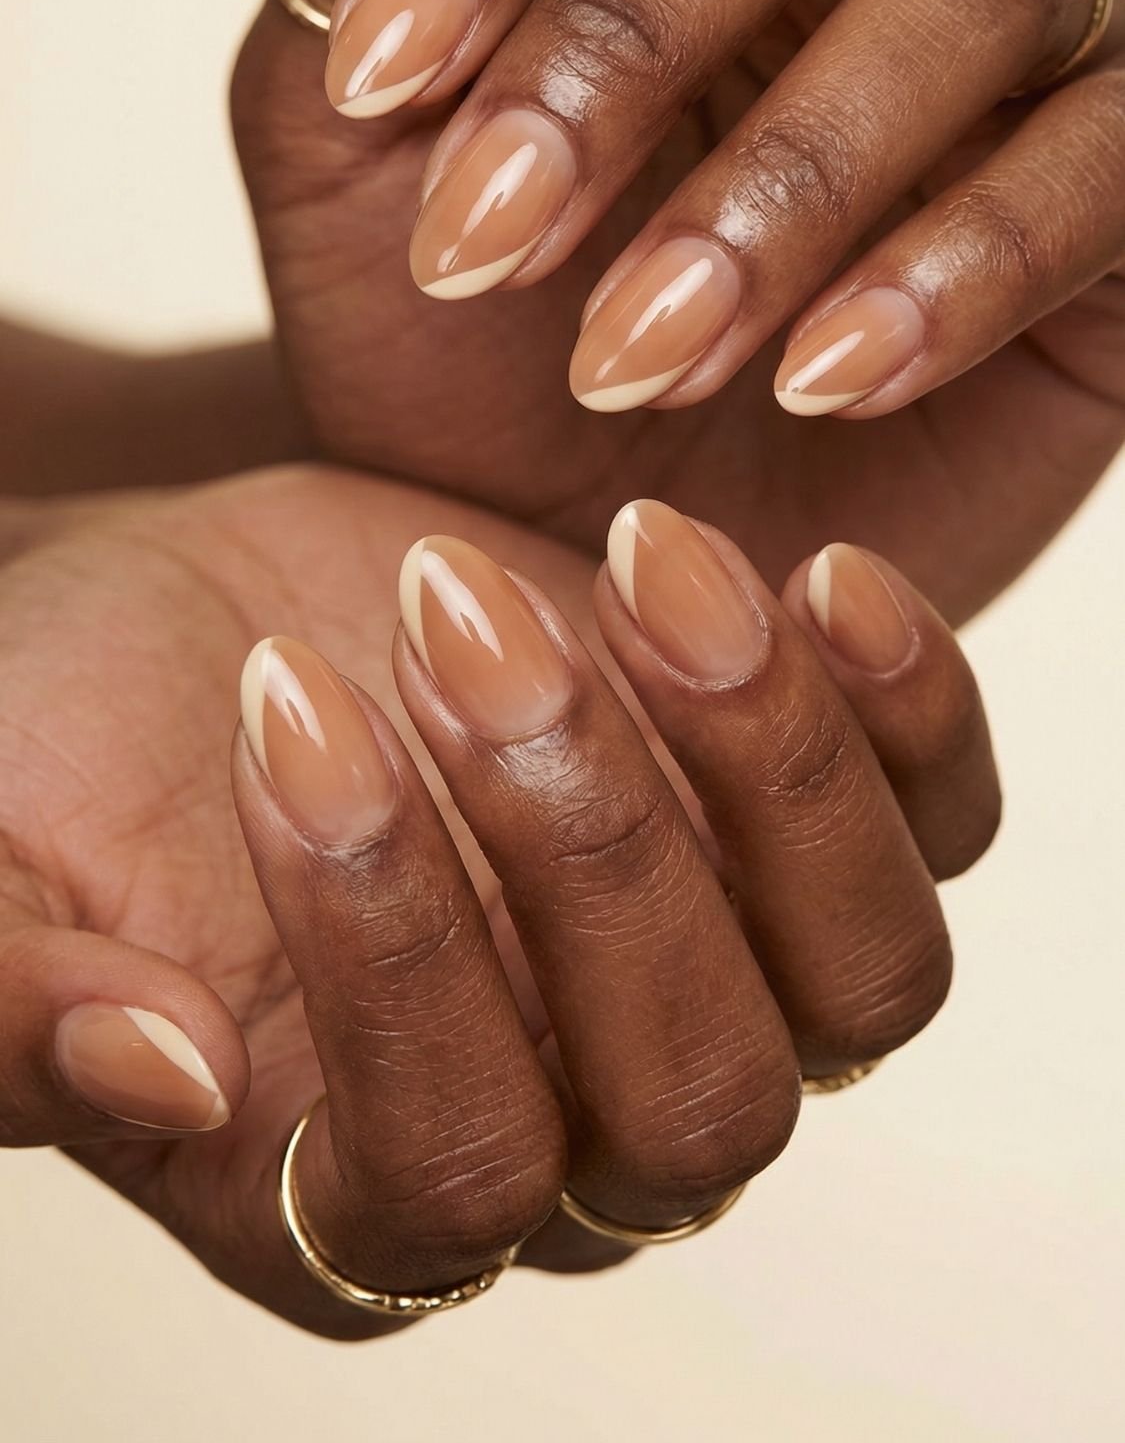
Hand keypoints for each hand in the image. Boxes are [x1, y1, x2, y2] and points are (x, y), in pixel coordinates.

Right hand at [0, 469, 994, 1330]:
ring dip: (762, 769)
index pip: (455, 1180)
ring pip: (858, 985)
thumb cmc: (61, 756)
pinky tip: (813, 577)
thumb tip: (163, 1069)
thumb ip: (6, 1002)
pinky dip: (909, 715)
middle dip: (586, 848)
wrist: (182, 622)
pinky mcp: (781, 832)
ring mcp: (704, 979)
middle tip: (455, 618)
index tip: (287, 709)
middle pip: (691, 1106)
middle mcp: (573, 1131)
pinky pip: (936, 831)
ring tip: (636, 564)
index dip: (391, 960)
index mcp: (357, 1201)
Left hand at [233, 0, 1124, 623]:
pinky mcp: (1118, 175)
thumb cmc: (463, 349)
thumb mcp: (353, 151)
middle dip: (627, 40)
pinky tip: (824, 379)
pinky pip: (1109, 154)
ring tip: (636, 356)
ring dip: (789, 178)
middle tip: (488, 248)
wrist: (573, 555)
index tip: (380, 83)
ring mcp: (1021, 22)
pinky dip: (962, 264)